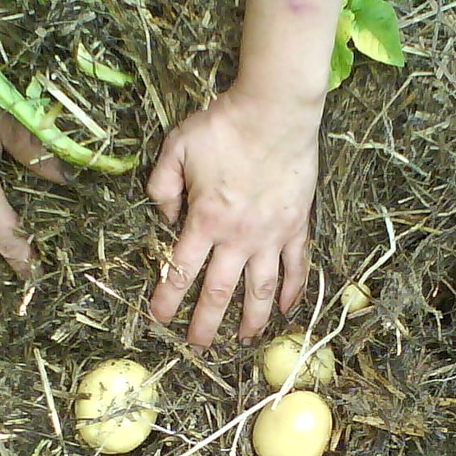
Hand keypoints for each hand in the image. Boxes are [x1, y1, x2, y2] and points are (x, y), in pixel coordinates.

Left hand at [146, 87, 320, 347]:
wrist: (276, 110)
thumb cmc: (224, 125)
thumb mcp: (176, 147)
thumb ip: (162, 186)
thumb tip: (165, 217)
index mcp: (204, 220)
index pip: (180, 270)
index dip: (168, 298)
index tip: (159, 318)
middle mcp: (238, 237)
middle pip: (219, 291)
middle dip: (206, 322)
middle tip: (198, 345)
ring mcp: (271, 235)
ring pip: (260, 289)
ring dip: (252, 319)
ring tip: (244, 339)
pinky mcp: (296, 226)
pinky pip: (296, 266)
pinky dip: (293, 290)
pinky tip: (287, 310)